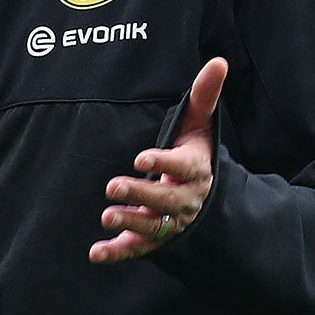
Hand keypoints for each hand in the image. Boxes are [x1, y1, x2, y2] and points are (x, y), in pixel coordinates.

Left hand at [91, 58, 227, 263]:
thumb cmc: (195, 153)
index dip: (163, 164)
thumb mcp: (201, 124)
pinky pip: (137, 249)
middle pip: (165, 201)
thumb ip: (205, 95)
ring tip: (106, 216)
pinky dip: (117, 253)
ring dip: (129, 223)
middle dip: (140, 194)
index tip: (141, 158)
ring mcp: (170, 223)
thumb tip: (218, 61)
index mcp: (196, 171)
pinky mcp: (154, 239)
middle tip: (113, 185)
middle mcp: (185, 200)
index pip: (182, 168)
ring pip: (152, 226)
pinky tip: (96, 253)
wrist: (206, 199)